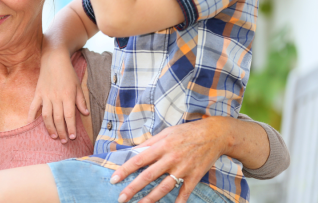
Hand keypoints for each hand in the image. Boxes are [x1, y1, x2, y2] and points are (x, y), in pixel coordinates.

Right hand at [28, 50, 88, 142]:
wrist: (54, 59)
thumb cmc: (68, 72)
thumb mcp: (77, 85)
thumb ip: (81, 100)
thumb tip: (85, 114)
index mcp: (67, 96)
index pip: (69, 116)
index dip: (70, 128)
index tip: (72, 137)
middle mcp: (56, 97)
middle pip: (58, 118)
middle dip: (61, 131)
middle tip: (63, 141)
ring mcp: (46, 96)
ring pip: (46, 116)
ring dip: (49, 128)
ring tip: (53, 136)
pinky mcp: (38, 93)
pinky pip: (33, 107)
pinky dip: (31, 117)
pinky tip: (30, 125)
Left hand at [112, 117, 229, 202]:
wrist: (214, 134)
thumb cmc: (187, 132)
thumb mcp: (166, 133)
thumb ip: (150, 143)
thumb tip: (133, 151)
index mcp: (162, 146)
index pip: (138, 160)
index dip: (125, 170)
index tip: (114, 179)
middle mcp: (171, 158)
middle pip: (148, 176)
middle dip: (133, 188)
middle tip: (121, 198)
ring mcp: (183, 169)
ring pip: (164, 187)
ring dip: (150, 199)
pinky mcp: (195, 176)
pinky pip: (185, 192)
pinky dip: (178, 202)